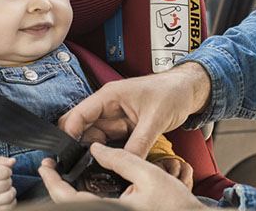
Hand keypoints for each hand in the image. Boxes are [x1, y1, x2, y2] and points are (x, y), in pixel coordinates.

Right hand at [0, 157, 16, 210]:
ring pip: (10, 195)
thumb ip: (0, 161)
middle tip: (1, 180)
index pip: (3, 172)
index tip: (4, 171)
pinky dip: (11, 201)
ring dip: (10, 191)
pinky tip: (4, 197)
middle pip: (8, 183)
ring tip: (4, 189)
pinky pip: (10, 206)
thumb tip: (12, 161)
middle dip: (7, 179)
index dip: (7, 170)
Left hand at [38, 143, 206, 209]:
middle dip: (56, 185)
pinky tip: (85, 184)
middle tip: (51, 167)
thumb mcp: (149, 174)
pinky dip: (83, 196)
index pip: (68, 198)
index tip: (46, 166)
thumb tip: (96, 149)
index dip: (52, 181)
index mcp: (111, 209)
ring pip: (81, 205)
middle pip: (70, 203)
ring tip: (64, 172)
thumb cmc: (174, 203)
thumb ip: (121, 159)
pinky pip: (94, 207)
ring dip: (68, 192)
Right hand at [59, 62, 210, 157]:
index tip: (67, 153)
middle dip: (79, 145)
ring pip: (95, 137)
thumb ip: (138, 142)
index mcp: (109, 96)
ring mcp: (115, 117)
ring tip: (99, 164)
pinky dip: (109, 152)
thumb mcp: (155, 119)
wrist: (188, 91)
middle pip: (82, 127)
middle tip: (81, 163)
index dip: (70, 133)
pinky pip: (110, 142)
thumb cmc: (172, 92)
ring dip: (95, 150)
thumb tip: (125, 162)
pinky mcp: (124, 126)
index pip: (79, 114)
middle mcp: (108, 106)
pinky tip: (111, 161)